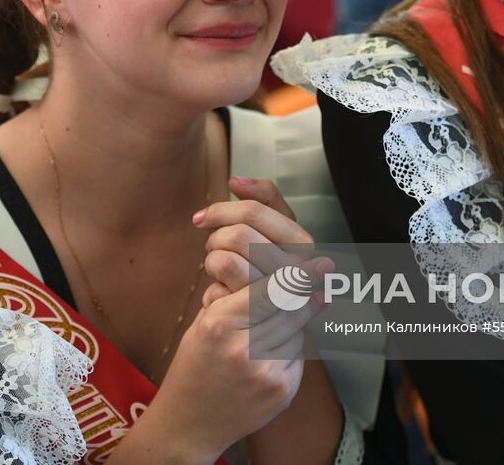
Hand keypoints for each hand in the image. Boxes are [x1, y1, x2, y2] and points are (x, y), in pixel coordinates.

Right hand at [147, 274, 319, 460]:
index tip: (323, 264)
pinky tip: (266, 364)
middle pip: (292, 310)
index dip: (300, 277)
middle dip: (306, 298)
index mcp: (219, 324)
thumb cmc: (196, 364)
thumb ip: (238, 299)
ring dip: (291, 329)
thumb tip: (283, 277)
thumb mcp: (204, 323)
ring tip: (263, 341)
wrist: (190, 422)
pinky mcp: (281, 392)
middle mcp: (242, 349)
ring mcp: (264, 374)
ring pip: (297, 333)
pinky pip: (297, 358)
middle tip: (321, 287)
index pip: (269, 292)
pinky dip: (289, 354)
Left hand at [196, 177, 322, 306]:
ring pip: (225, 259)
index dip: (221, 210)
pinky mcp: (255, 316)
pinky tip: (218, 287)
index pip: (252, 210)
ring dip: (213, 260)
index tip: (201, 218)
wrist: (263, 323)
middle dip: (216, 238)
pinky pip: (217, 288)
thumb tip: (236, 182)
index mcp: (302, 242)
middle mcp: (294, 269)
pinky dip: (212, 285)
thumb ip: (263, 197)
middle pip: (237, 234)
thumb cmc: (268, 268)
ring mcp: (276, 295)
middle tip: (213, 246)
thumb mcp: (275, 229)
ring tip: (217, 266)